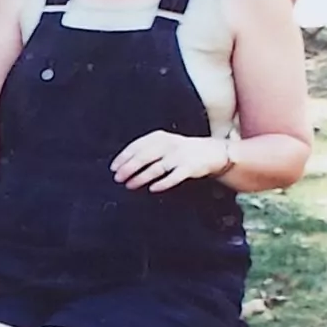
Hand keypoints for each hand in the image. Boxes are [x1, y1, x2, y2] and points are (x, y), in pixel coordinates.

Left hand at [110, 130, 229, 191]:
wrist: (212, 152)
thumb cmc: (181, 150)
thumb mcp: (163, 143)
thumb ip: (146, 150)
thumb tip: (123, 164)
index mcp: (160, 137)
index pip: (137, 146)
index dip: (123, 157)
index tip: (113, 168)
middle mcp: (169, 144)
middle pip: (144, 157)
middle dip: (128, 168)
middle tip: (118, 178)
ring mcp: (180, 156)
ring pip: (156, 168)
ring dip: (141, 177)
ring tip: (130, 185)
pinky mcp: (190, 167)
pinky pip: (174, 176)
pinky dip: (163, 183)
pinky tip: (153, 188)